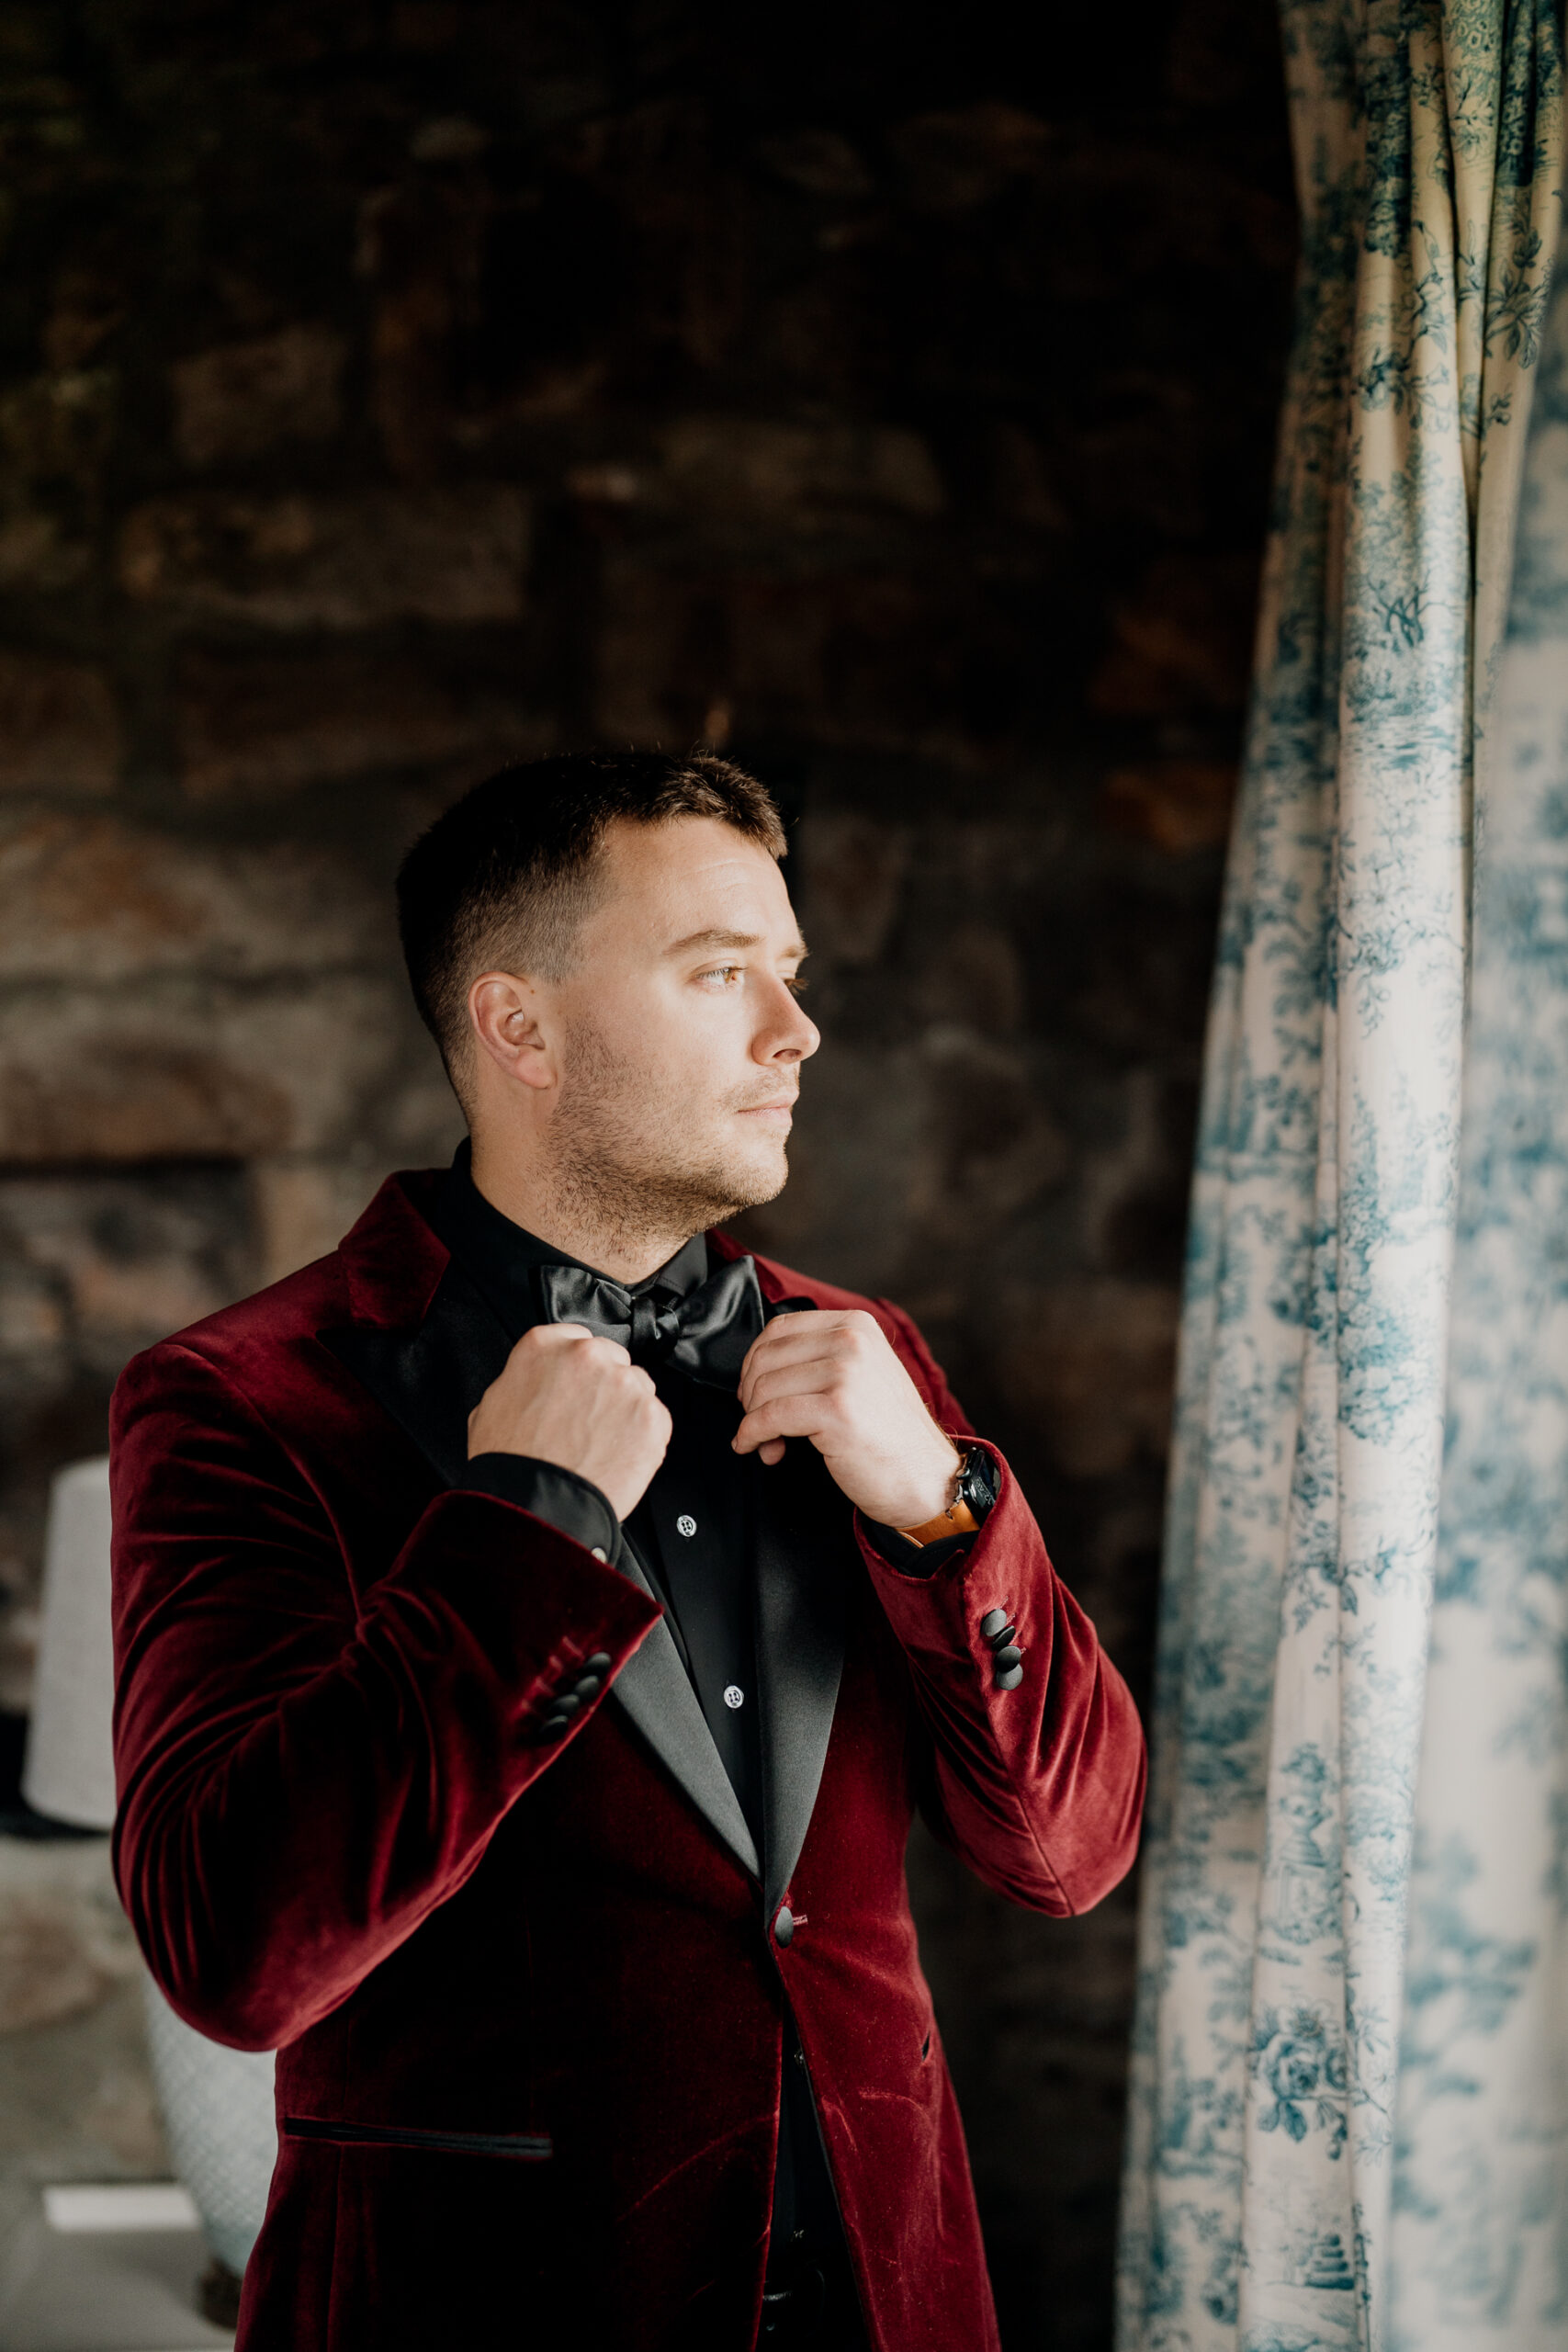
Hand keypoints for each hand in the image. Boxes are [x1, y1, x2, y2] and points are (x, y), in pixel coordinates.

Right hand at [467, 1323, 671, 1522]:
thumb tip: (531, 1385)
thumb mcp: (490, 1406)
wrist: (534, 1506)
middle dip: (604, 1387)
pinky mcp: (651, 1415)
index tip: (577, 1386)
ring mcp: (623, 1383)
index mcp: (544, 1346)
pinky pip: (656, 1420)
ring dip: (626, 1410)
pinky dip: (644, 1438)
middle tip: (587, 1422)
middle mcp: (587, 1355)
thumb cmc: (509, 1463)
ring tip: (600, 1445)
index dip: (577, 1368)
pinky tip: (617, 1457)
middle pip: (611, 1359)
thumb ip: (521, 1381)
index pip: (575, 1339)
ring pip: (637, 1387)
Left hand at [733, 1310, 960, 1528]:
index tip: (755, 1393)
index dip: (755, 1363)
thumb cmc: (890, 1435)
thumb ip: (820, 1358)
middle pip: (766, 1358)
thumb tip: (758, 1369)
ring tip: (768, 1443)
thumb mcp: (862, 1374)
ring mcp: (846, 1373)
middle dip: (750, 1395)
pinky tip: (760, 1448)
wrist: (927, 1480)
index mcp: (856, 1325)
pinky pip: (771, 1417)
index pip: (779, 1329)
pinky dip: (753, 1435)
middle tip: (759, 1423)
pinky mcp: (837, 1411)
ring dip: (753, 1421)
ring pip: (764, 1388)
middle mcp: (852, 1340)